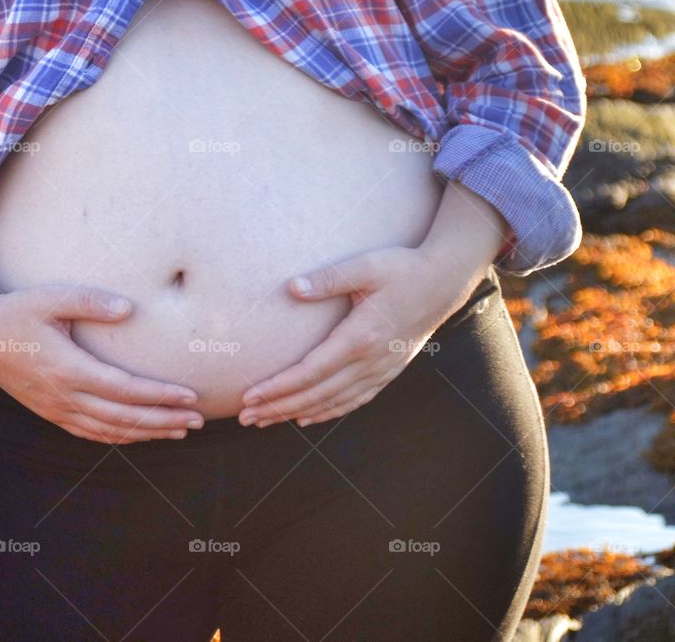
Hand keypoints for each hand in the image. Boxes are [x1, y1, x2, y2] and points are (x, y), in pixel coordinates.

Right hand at [0, 284, 204, 443]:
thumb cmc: (18, 311)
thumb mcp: (52, 297)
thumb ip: (91, 301)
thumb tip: (129, 308)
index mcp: (69, 369)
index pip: (125, 389)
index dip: (160, 396)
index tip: (190, 396)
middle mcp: (65, 396)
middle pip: (124, 417)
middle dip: (165, 420)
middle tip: (199, 420)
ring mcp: (57, 409)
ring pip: (111, 431)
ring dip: (148, 433)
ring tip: (181, 430)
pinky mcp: (52, 413)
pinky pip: (92, 433)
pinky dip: (121, 437)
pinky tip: (141, 435)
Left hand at [238, 245, 479, 427]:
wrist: (443, 281)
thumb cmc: (402, 268)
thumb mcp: (365, 266)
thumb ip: (328, 278)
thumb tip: (291, 287)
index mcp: (361, 337)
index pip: (311, 371)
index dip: (279, 387)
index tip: (250, 396)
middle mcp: (370, 361)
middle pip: (316, 394)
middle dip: (278, 408)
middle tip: (245, 417)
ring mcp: (380, 371)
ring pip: (332, 402)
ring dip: (296, 414)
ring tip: (264, 421)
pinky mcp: (387, 372)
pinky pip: (353, 400)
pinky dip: (327, 412)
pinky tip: (306, 419)